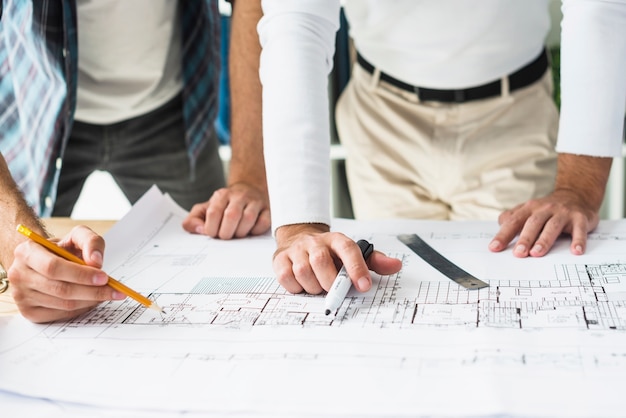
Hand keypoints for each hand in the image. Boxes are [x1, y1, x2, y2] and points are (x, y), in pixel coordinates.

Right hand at [8, 226, 124, 322]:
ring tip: (106, 293)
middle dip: (92, 291)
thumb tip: (96, 261)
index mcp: (27, 252)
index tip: (104, 277)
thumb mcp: (77, 236)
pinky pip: (61, 314)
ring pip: (63, 304)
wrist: (44, 261)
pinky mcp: (29, 312)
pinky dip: (81, 309)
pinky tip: (91, 300)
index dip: (81, 274)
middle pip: (60, 289)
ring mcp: (22, 296)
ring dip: (90, 301)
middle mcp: (19, 274)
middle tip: (114, 290)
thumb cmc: (62, 249)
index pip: (54, 267)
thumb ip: (91, 241)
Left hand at [183, 183, 270, 239]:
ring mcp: (255, 201)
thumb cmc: (224, 206)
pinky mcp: (267, 209)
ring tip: (237, 234)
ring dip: (240, 233)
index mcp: (221, 195)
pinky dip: (256, 231)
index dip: (211, 228)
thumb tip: (199, 230)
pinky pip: (263, 222)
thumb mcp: (205, 210)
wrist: (248, 191)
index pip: (213, 212)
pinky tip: (250, 231)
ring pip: (248, 219)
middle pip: (231, 216)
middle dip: (226, 233)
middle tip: (225, 237)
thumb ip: (193, 220)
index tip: (212, 234)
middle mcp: (239, 196)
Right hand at [273, 223, 402, 293]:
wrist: (300, 239)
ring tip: (318, 286)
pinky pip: (286, 277)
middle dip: (329, 283)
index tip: (363, 286)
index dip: (356, 268)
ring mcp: (296, 250)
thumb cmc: (330, 253)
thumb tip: (395, 266)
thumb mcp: (353, 255)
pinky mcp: (280, 259)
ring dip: (313, 287)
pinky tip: (302, 284)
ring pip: (303, 272)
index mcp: (336, 240)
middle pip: (321, 262)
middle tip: (332, 289)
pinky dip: (296, 287)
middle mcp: (315, 242)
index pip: (348, 249)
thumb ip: (374, 262)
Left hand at [488, 189, 599, 257]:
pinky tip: (576, 251)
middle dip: (525, 238)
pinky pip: (579, 229)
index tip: (494, 248)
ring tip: (537, 253)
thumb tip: (500, 225)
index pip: (514, 221)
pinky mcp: (580, 218)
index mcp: (529, 208)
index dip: (503, 234)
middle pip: (533, 223)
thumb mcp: (529, 210)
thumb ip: (513, 218)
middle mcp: (545, 209)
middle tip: (518, 254)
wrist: (576, 195)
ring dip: (544, 240)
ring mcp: (563, 213)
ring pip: (552, 226)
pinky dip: (578, 240)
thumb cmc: (547, 209)